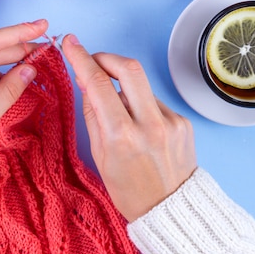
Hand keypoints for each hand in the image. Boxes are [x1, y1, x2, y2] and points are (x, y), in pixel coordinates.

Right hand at [62, 34, 196, 221]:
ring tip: (119, 111)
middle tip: (95, 62)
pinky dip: (141, 105)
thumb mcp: (99, 156)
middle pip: (128, 67)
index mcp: (121, 136)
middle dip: (107, 57)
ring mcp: (170, 121)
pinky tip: (140, 127)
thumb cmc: (129, 190)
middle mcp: (149, 124)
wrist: (172, 211)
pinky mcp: (183, 122)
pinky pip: (155, 101)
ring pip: (141, 85)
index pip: (98, 84)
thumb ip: (93, 114)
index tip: (71, 42)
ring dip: (124, 86)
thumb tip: (87, 80)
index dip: (81, 58)